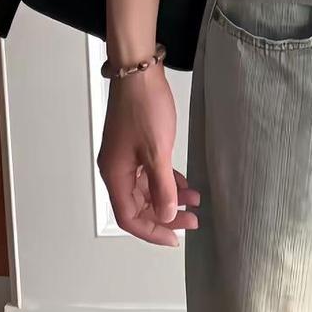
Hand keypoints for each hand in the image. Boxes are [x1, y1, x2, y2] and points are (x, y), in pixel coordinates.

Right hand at [97, 68, 199, 246]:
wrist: (138, 73)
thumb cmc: (143, 107)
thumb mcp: (158, 152)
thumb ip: (162, 188)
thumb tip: (165, 216)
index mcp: (115, 175)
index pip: (129, 217)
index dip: (152, 232)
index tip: (175, 239)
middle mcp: (117, 170)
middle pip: (139, 207)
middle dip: (165, 217)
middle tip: (192, 222)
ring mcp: (126, 159)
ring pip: (147, 191)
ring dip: (170, 199)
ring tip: (195, 203)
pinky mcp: (136, 147)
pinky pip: (151, 175)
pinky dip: (168, 183)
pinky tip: (186, 185)